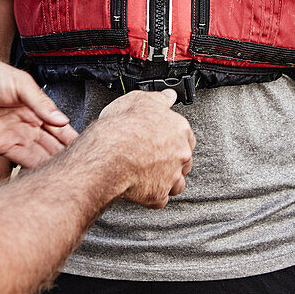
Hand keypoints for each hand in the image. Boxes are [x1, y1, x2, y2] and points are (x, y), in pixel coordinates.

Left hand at [0, 48, 76, 166]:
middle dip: (66, 152)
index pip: (58, 125)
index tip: (89, 146)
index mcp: (34, 106)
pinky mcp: (1, 147)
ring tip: (71, 173)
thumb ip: (41, 103)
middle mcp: (27, 123)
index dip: (72, 135)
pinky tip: (49, 173)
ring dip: (54, 163)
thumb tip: (63, 120)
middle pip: (52, 142)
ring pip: (40, 153)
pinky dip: (36, 167)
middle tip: (85, 165)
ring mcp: (15, 136)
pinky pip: (23, 160)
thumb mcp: (19, 83)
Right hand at [97, 89, 195, 206]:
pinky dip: (151, 193)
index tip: (161, 137)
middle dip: (171, 159)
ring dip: (165, 178)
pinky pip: (158, 197)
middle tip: (151, 154)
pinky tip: (139, 185)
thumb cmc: (122, 127)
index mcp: (179, 129)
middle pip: (184, 159)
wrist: (108, 156)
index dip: (172, 136)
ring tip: (147, 172)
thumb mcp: (139, 100)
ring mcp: (171, 177)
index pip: (186, 135)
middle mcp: (181, 154)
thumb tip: (169, 96)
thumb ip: (159, 99)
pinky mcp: (158, 195)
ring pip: (176, 182)